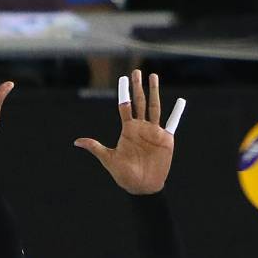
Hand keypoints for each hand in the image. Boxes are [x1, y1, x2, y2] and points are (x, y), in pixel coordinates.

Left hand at [72, 69, 184, 195]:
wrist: (142, 186)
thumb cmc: (124, 174)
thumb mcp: (108, 159)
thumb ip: (95, 147)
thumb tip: (76, 142)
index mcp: (128, 129)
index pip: (125, 106)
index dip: (124, 92)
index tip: (123, 78)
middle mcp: (141, 127)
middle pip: (139, 102)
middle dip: (138, 87)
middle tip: (137, 71)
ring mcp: (154, 131)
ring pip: (154, 107)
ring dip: (154, 92)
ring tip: (153, 77)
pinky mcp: (165, 139)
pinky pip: (172, 123)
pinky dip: (177, 113)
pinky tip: (181, 101)